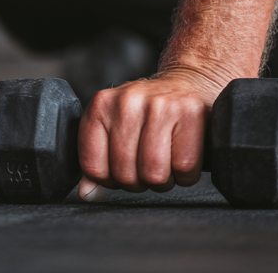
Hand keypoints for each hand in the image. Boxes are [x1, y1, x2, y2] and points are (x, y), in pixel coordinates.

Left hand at [77, 70, 221, 199]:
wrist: (186, 84)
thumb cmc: (148, 112)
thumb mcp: (114, 126)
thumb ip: (97, 159)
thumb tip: (87, 193)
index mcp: (101, 104)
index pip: (94, 166)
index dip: (109, 180)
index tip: (119, 172)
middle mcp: (127, 101)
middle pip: (125, 174)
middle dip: (139, 182)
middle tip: (146, 166)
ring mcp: (159, 105)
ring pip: (154, 175)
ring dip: (162, 180)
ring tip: (164, 162)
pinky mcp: (190, 114)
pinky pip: (184, 169)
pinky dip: (185, 174)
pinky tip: (181, 155)